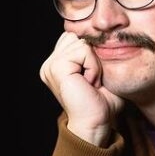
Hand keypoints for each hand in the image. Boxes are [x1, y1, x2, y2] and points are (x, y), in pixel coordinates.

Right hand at [39, 31, 123, 145]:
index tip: (92, 78)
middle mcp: (50, 64)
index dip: (90, 53)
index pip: (74, 38)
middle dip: (91, 56)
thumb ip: (95, 52)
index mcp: (57, 65)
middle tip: (91, 81)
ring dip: (93, 62)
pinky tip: (89, 83)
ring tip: (90, 82)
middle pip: (77, 37)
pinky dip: (93, 66)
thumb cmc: (102, 103)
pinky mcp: (56, 68)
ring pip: (81, 42)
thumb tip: (104, 32)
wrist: (96, 123)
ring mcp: (50, 66)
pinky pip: (84, 50)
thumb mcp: (99, 71)